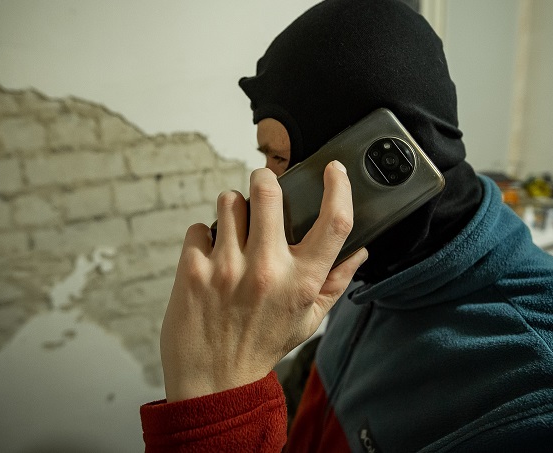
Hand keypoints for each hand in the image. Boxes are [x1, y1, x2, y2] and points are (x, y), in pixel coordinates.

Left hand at [160, 160, 367, 401]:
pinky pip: (199, 227)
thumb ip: (335, 282)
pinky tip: (210, 258)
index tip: (334, 170)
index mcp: (302, 282)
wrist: (214, 381)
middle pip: (268, 189)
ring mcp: (227, 268)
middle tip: (264, 189)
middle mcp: (267, 270)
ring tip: (235, 232)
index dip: (339, 187)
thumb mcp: (308, 320)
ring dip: (234, 209)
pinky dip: (204, 238)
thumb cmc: (262, 347)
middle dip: (266, 180)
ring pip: (229, 201)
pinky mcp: (192, 270)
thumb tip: (360, 251)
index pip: (334, 222)